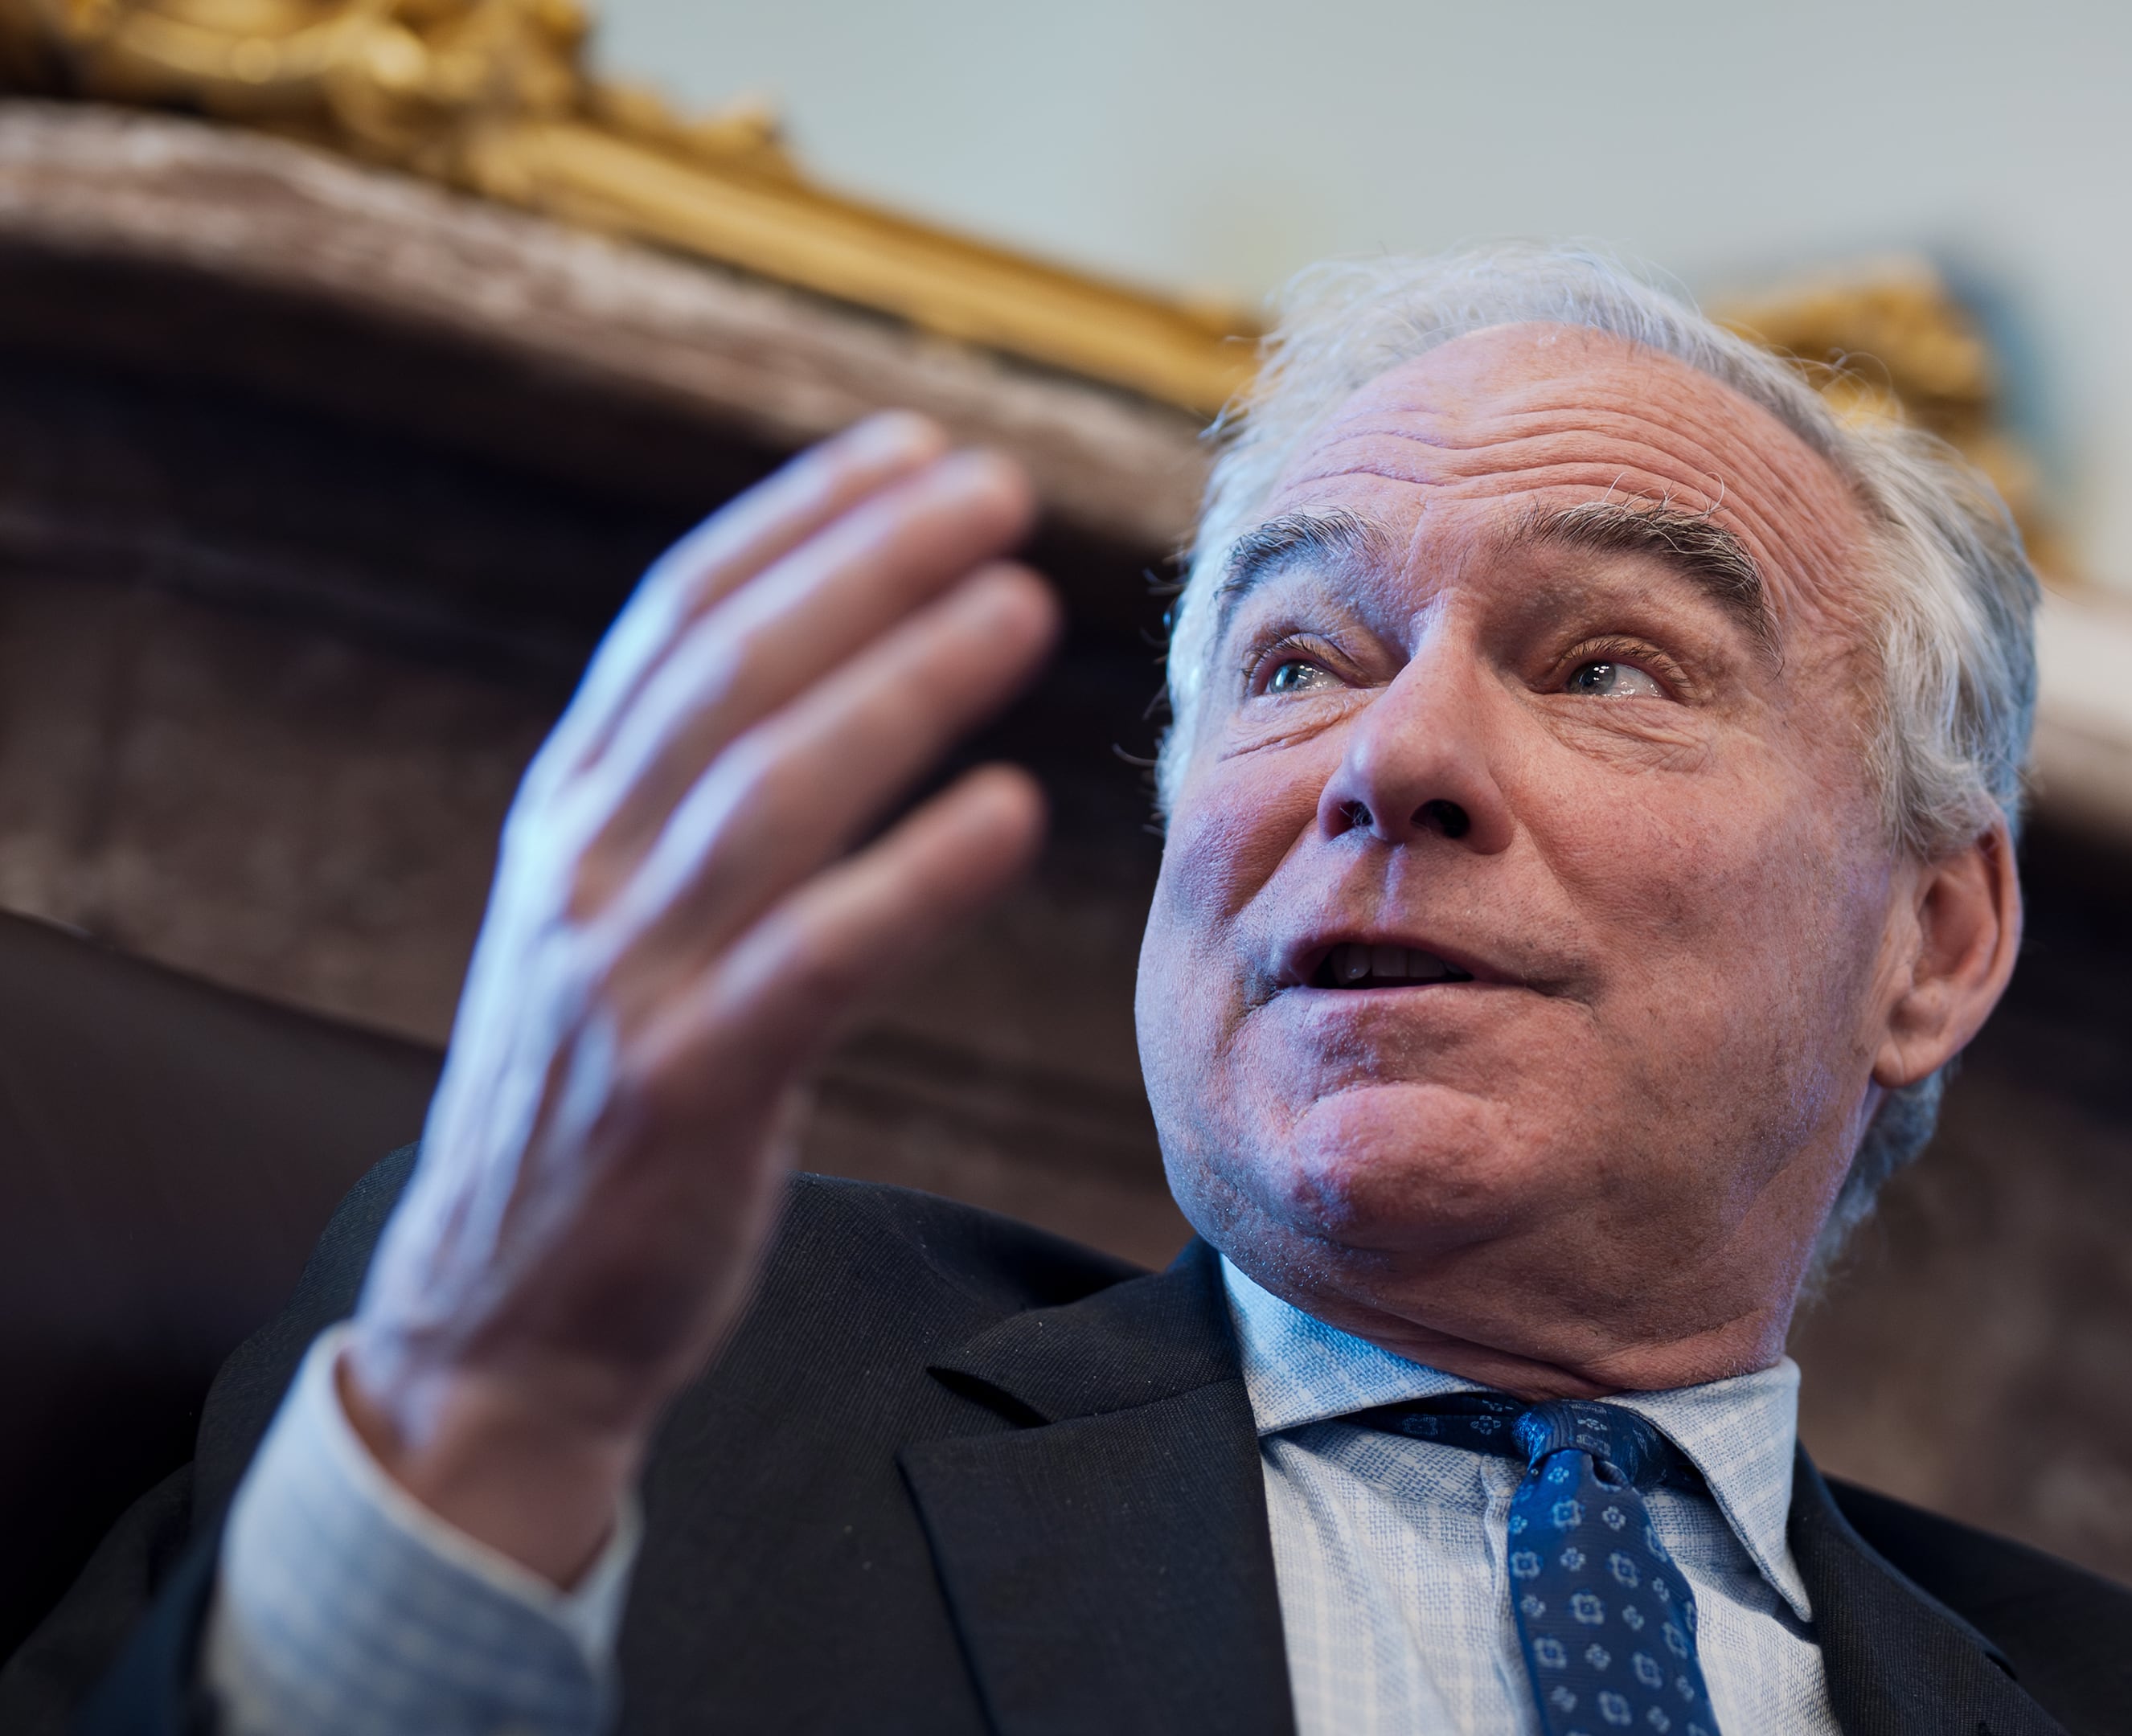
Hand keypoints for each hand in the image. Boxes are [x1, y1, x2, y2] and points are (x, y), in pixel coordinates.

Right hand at [341, 414, 1057, 1583]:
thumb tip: (811, 665)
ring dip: (903, 684)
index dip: (801, 521)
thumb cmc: (593, 1106)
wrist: (497, 1320)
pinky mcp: (686, 1090)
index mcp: (568, 812)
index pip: (681, 619)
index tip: (914, 447)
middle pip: (733, 673)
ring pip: (770, 792)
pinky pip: (815, 961)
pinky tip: (1011, 815)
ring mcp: (625, 977)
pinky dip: (914, 878)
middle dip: (868, 564)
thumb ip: (684, 802)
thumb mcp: (609, 923)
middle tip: (997, 488)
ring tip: (1022, 603)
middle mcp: (582, 869)